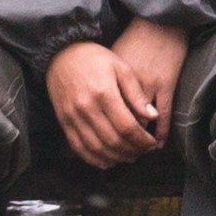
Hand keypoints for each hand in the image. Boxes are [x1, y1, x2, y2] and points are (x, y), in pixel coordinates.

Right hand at [47, 18, 187, 165]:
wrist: (62, 54)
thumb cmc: (95, 59)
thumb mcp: (121, 68)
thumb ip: (136, 94)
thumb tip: (153, 116)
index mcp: (104, 93)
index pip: (127, 127)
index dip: (142, 140)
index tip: (151, 144)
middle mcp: (86, 108)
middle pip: (113, 141)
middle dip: (132, 151)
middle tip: (143, 152)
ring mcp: (73, 117)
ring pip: (97, 148)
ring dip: (116, 157)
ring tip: (129, 156)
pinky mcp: (64, 122)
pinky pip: (79, 148)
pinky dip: (94, 159)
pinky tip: (107, 161)